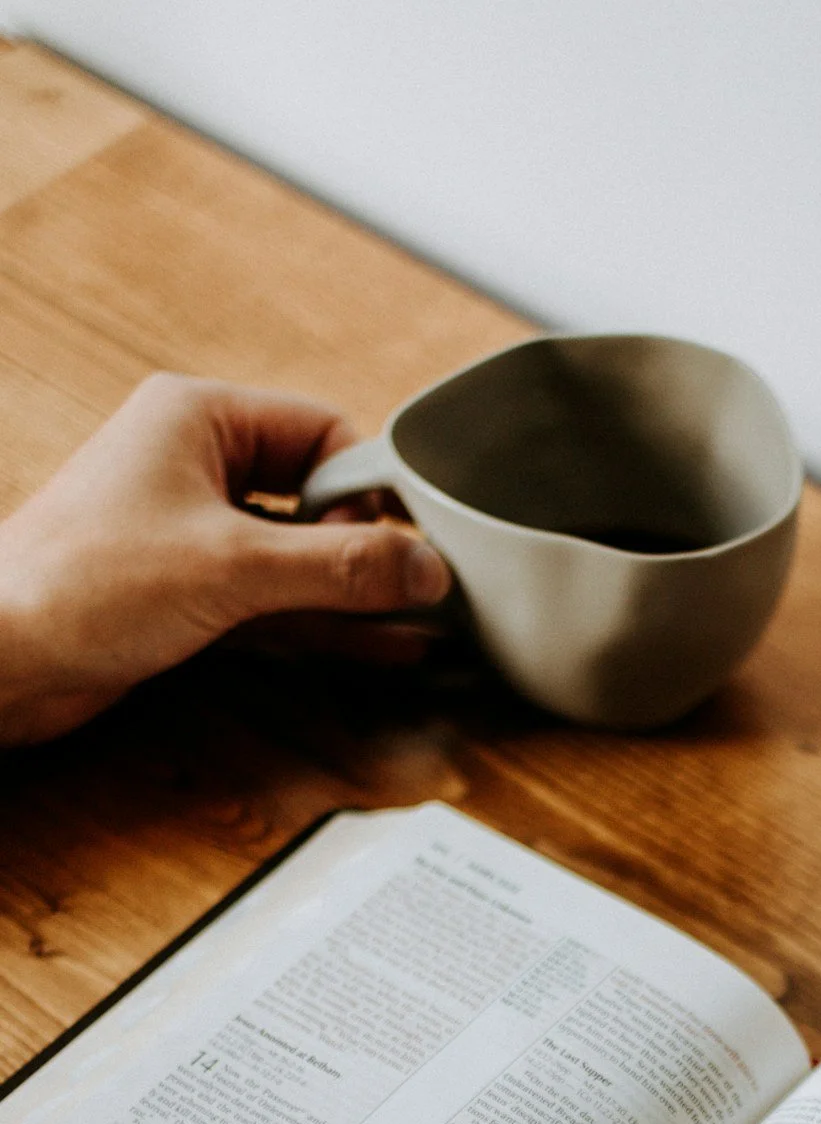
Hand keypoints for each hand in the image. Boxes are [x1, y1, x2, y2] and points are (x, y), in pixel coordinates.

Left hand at [0, 373, 452, 744]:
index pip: (321, 432)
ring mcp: (191, 534)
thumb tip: (425, 568)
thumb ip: (340, 569)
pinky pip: (276, 602)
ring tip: (424, 624)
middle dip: (371, 547)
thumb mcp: (234, 568)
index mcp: (198, 420)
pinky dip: (322, 623)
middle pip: (315, 497)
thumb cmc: (80, 585)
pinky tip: (378, 643)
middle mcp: (194, 467)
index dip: (372, 488)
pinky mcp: (187, 594)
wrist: (5, 658)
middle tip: (429, 589)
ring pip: (298, 557)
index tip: (414, 542)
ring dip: (354, 593)